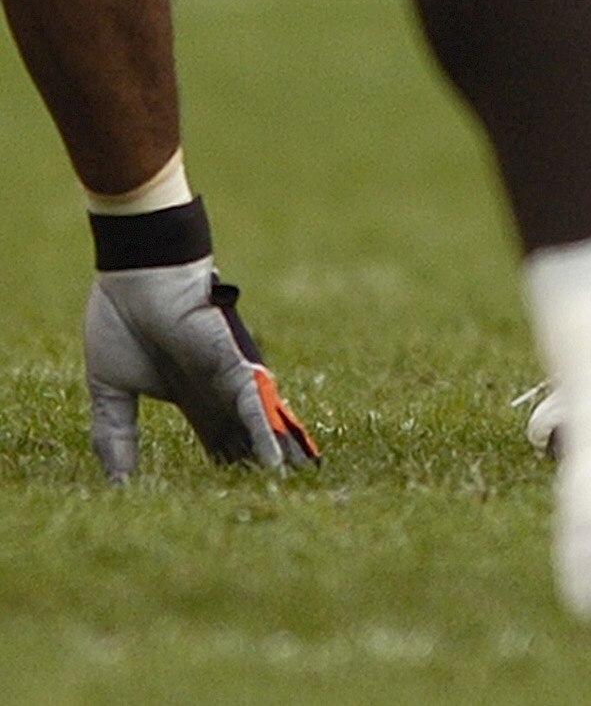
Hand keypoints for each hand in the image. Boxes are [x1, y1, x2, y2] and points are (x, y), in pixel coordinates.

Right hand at [84, 263, 318, 479]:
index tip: (236, 499)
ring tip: (295, 489)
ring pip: (257, 425)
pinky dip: (264, 435)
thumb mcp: (111, 393)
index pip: (216, 438)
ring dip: (274, 457)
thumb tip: (118, 488)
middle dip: (258, 468)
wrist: (133, 274)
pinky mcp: (231, 365)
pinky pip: (254, 405)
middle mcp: (215, 387)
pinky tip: (275, 467)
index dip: (226, 467)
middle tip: (281, 500)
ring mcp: (226, 377)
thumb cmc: (121, 319)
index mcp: (189, 391)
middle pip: (244, 438)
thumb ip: (116, 439)